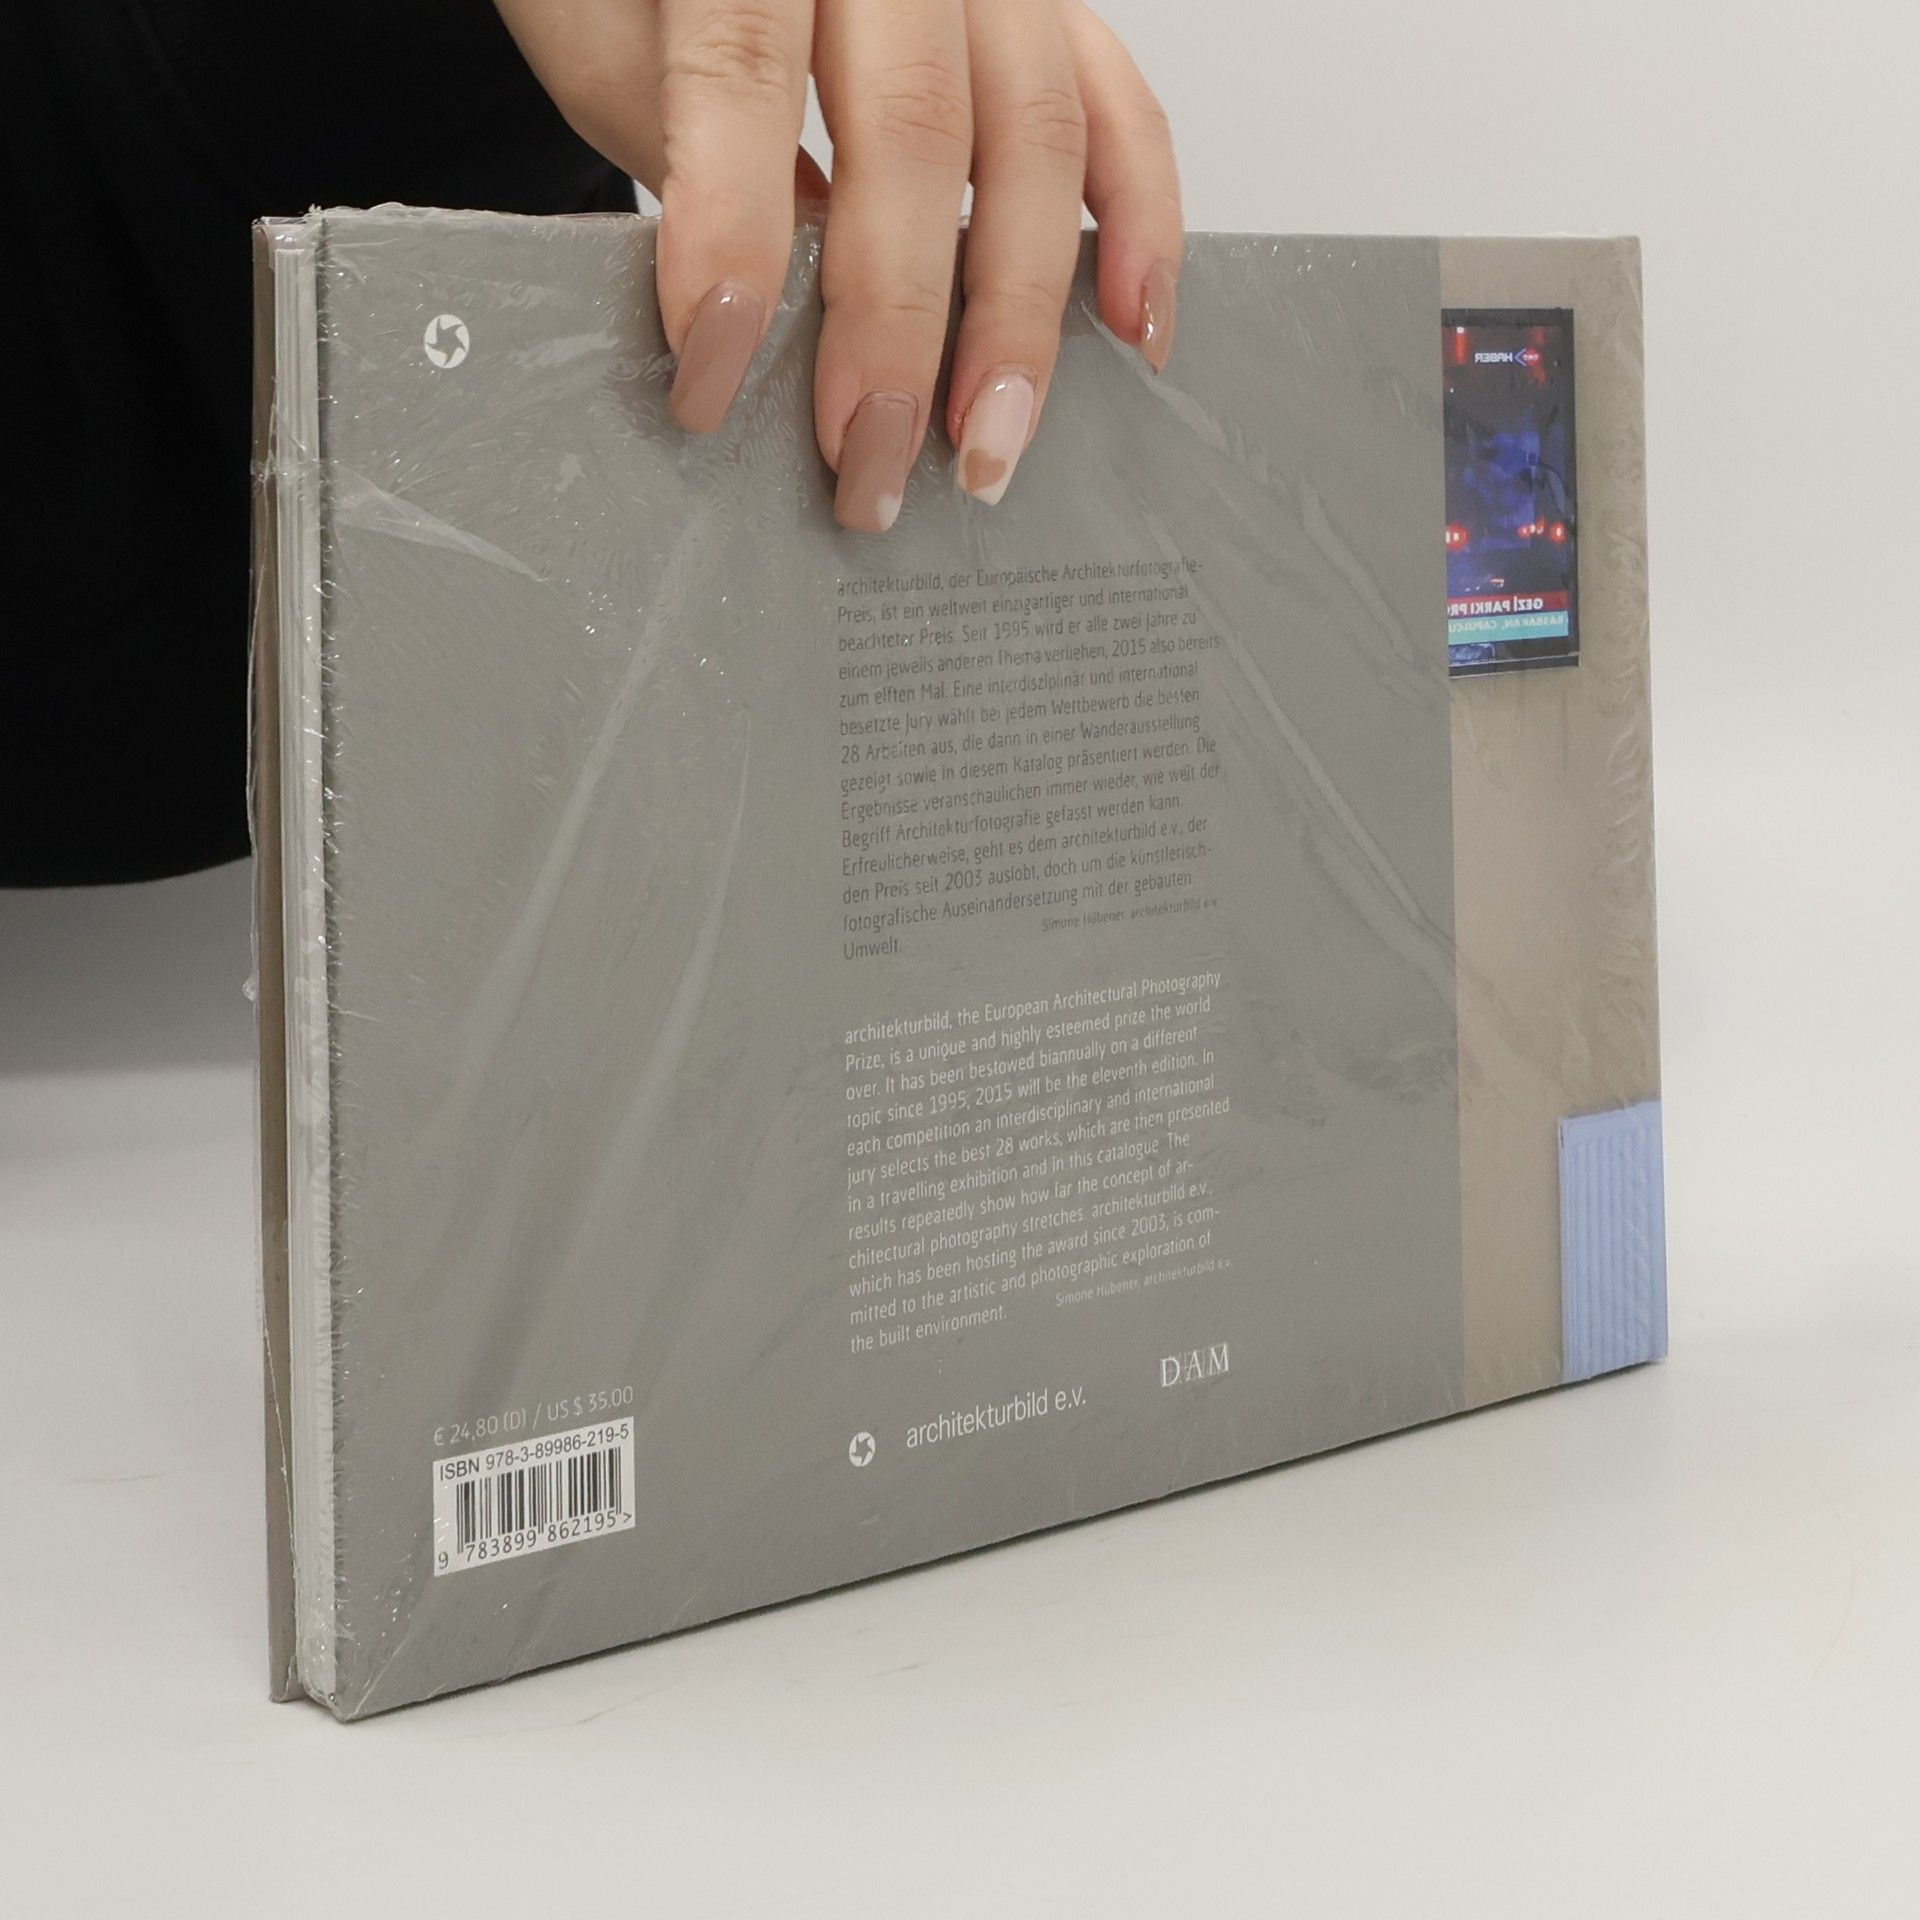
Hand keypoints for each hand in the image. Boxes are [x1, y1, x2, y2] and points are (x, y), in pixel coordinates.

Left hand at [492, 0, 1181, 528]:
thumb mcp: (600, 33)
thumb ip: (671, 143)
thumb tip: (754, 314)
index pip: (746, 77)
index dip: (731, 238)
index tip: (711, 378)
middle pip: (916, 131)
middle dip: (894, 327)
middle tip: (869, 462)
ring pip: (1037, 139)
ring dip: (1019, 319)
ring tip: (988, 446)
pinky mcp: (1054, 18)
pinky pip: (1120, 113)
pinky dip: (1142, 226)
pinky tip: (1130, 333)